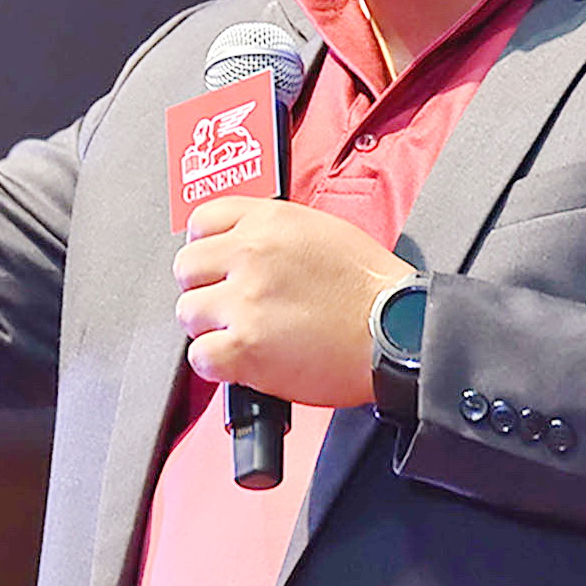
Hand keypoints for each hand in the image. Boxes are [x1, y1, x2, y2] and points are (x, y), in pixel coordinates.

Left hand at [175, 199, 416, 406]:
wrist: (399, 331)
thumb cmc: (372, 289)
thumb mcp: (323, 231)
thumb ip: (273, 233)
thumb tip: (240, 244)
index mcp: (269, 222)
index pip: (201, 222)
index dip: (207, 248)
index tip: (217, 265)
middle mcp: (251, 255)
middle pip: (187, 268)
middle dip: (206, 288)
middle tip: (232, 305)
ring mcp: (245, 302)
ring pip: (188, 312)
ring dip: (211, 328)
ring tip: (245, 333)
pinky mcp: (245, 347)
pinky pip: (201, 356)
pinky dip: (218, 363)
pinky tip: (243, 360)